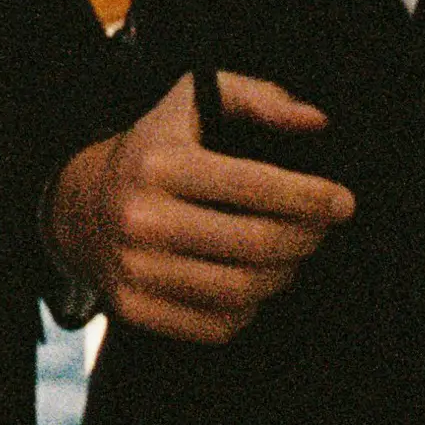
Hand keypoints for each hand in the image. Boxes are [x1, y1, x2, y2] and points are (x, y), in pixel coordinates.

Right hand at [46, 72, 355, 342]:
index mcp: (158, 163)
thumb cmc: (157, 150)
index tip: (343, 201)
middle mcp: (140, 218)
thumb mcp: (194, 103)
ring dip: (284, 274)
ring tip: (291, 253)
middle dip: (306, 237)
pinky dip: (250, 307)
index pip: (254, 186)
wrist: (81, 205)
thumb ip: (258, 99)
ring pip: (242, 290)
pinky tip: (252, 279)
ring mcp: (133, 270)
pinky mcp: (134, 309)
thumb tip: (315, 123)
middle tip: (321, 228)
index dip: (311, 197)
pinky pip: (218, 324)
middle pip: (257, 244)